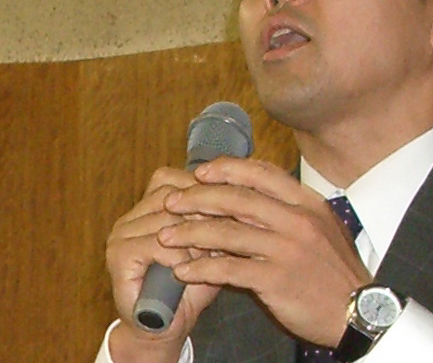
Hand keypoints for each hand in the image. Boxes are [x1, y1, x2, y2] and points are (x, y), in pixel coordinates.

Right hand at [105, 167, 219, 360]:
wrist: (164, 327)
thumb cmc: (191, 285)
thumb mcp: (212, 244)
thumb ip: (220, 217)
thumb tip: (242, 193)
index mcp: (150, 205)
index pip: (175, 178)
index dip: (203, 190)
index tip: (229, 207)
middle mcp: (133, 214)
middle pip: (171, 194)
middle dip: (202, 212)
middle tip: (223, 232)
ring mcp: (121, 233)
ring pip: (165, 216)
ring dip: (193, 234)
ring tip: (209, 253)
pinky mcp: (118, 255)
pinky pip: (154, 242)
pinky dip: (177, 254)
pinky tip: (188, 267)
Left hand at [158, 157, 371, 346]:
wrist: (358, 310)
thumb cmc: (337, 270)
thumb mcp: (323, 227)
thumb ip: (291, 210)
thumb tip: (254, 196)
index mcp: (308, 203)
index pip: (262, 173)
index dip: (227, 169)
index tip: (202, 172)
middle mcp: (297, 220)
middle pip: (238, 199)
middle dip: (199, 197)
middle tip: (173, 202)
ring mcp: (287, 249)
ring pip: (228, 232)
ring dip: (191, 233)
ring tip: (167, 236)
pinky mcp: (276, 280)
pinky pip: (229, 269)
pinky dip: (201, 268)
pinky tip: (184, 270)